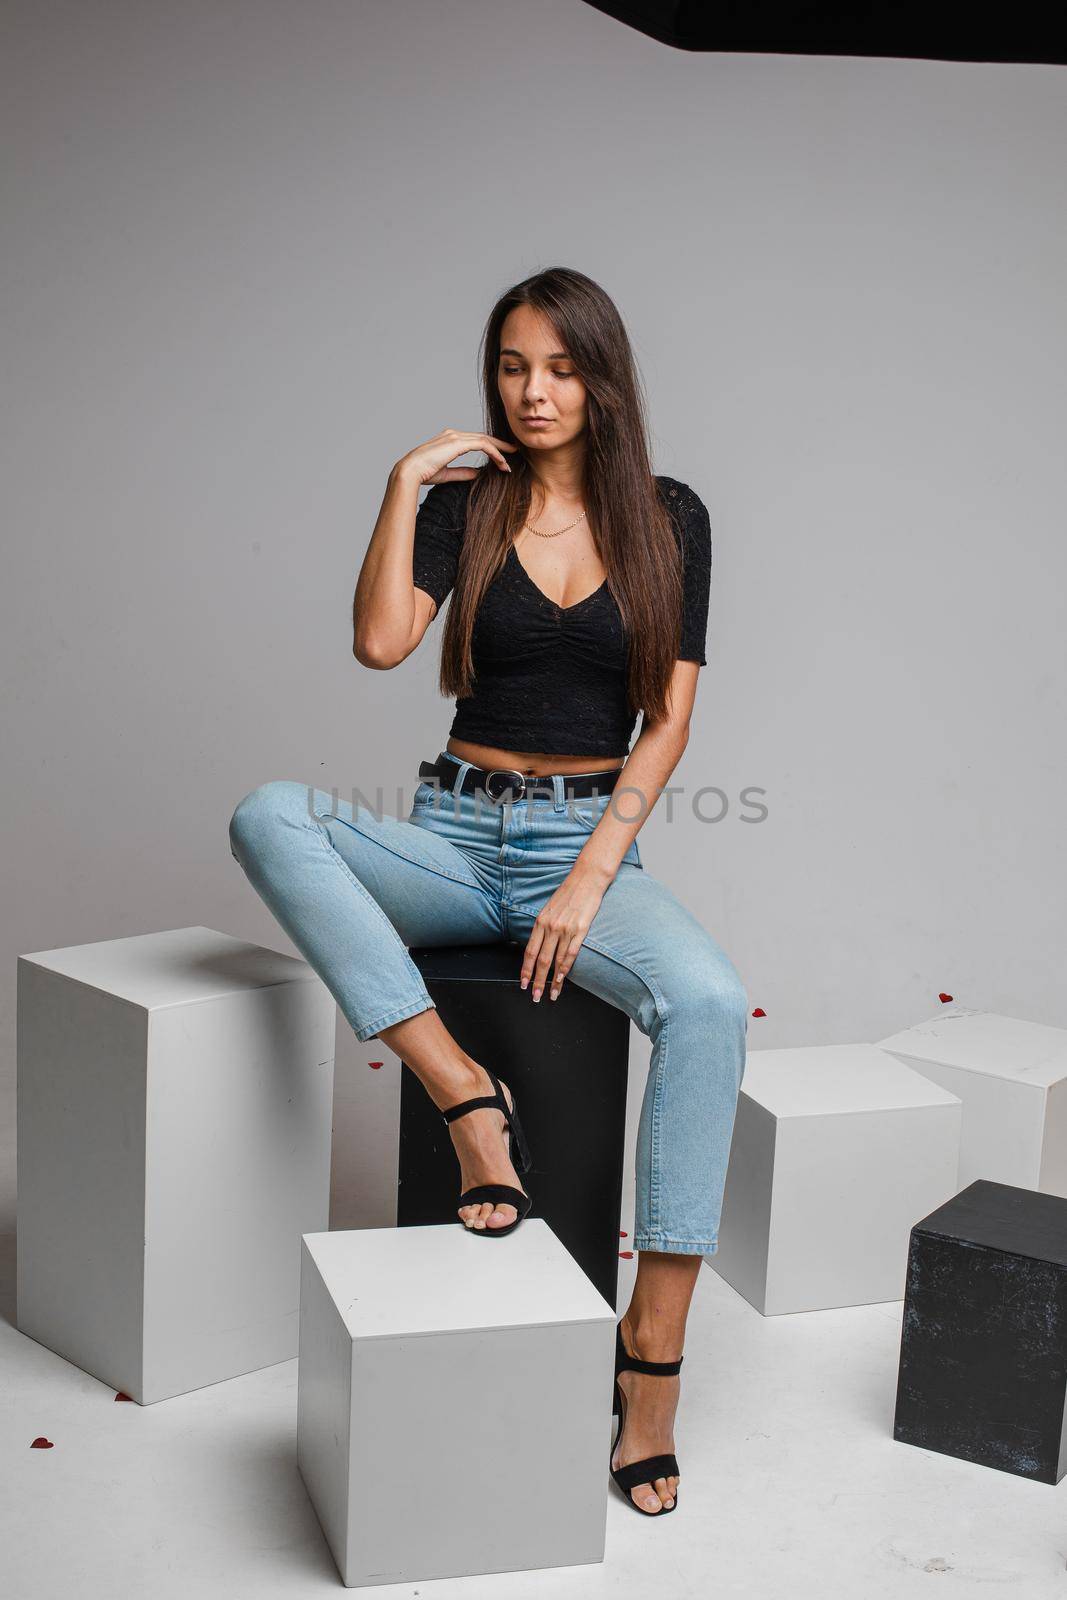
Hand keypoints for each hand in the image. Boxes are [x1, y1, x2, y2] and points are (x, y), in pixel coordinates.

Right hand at [398, 427, 518, 486]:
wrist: (410, 471)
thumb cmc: (423, 473)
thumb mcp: (448, 474)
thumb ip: (463, 472)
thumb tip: (477, 474)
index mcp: (450, 439)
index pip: (475, 440)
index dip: (490, 447)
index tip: (502, 456)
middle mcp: (454, 434)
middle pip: (483, 437)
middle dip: (500, 444)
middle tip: (514, 450)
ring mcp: (456, 437)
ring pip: (485, 440)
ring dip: (500, 450)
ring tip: (510, 460)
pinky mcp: (458, 443)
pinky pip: (483, 446)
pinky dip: (494, 453)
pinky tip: (502, 462)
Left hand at [520, 863, 609, 1002]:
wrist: (586, 879)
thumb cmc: (569, 893)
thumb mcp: (549, 909)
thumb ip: (544, 927)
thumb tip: (538, 945)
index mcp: (540, 921)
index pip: (529, 951)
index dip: (525, 969)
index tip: (523, 983)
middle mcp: (550, 927)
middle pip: (541, 960)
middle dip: (536, 981)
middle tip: (535, 996)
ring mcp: (565, 929)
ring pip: (556, 961)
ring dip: (553, 981)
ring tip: (552, 994)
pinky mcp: (580, 930)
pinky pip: (570, 954)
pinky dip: (565, 968)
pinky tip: (562, 979)